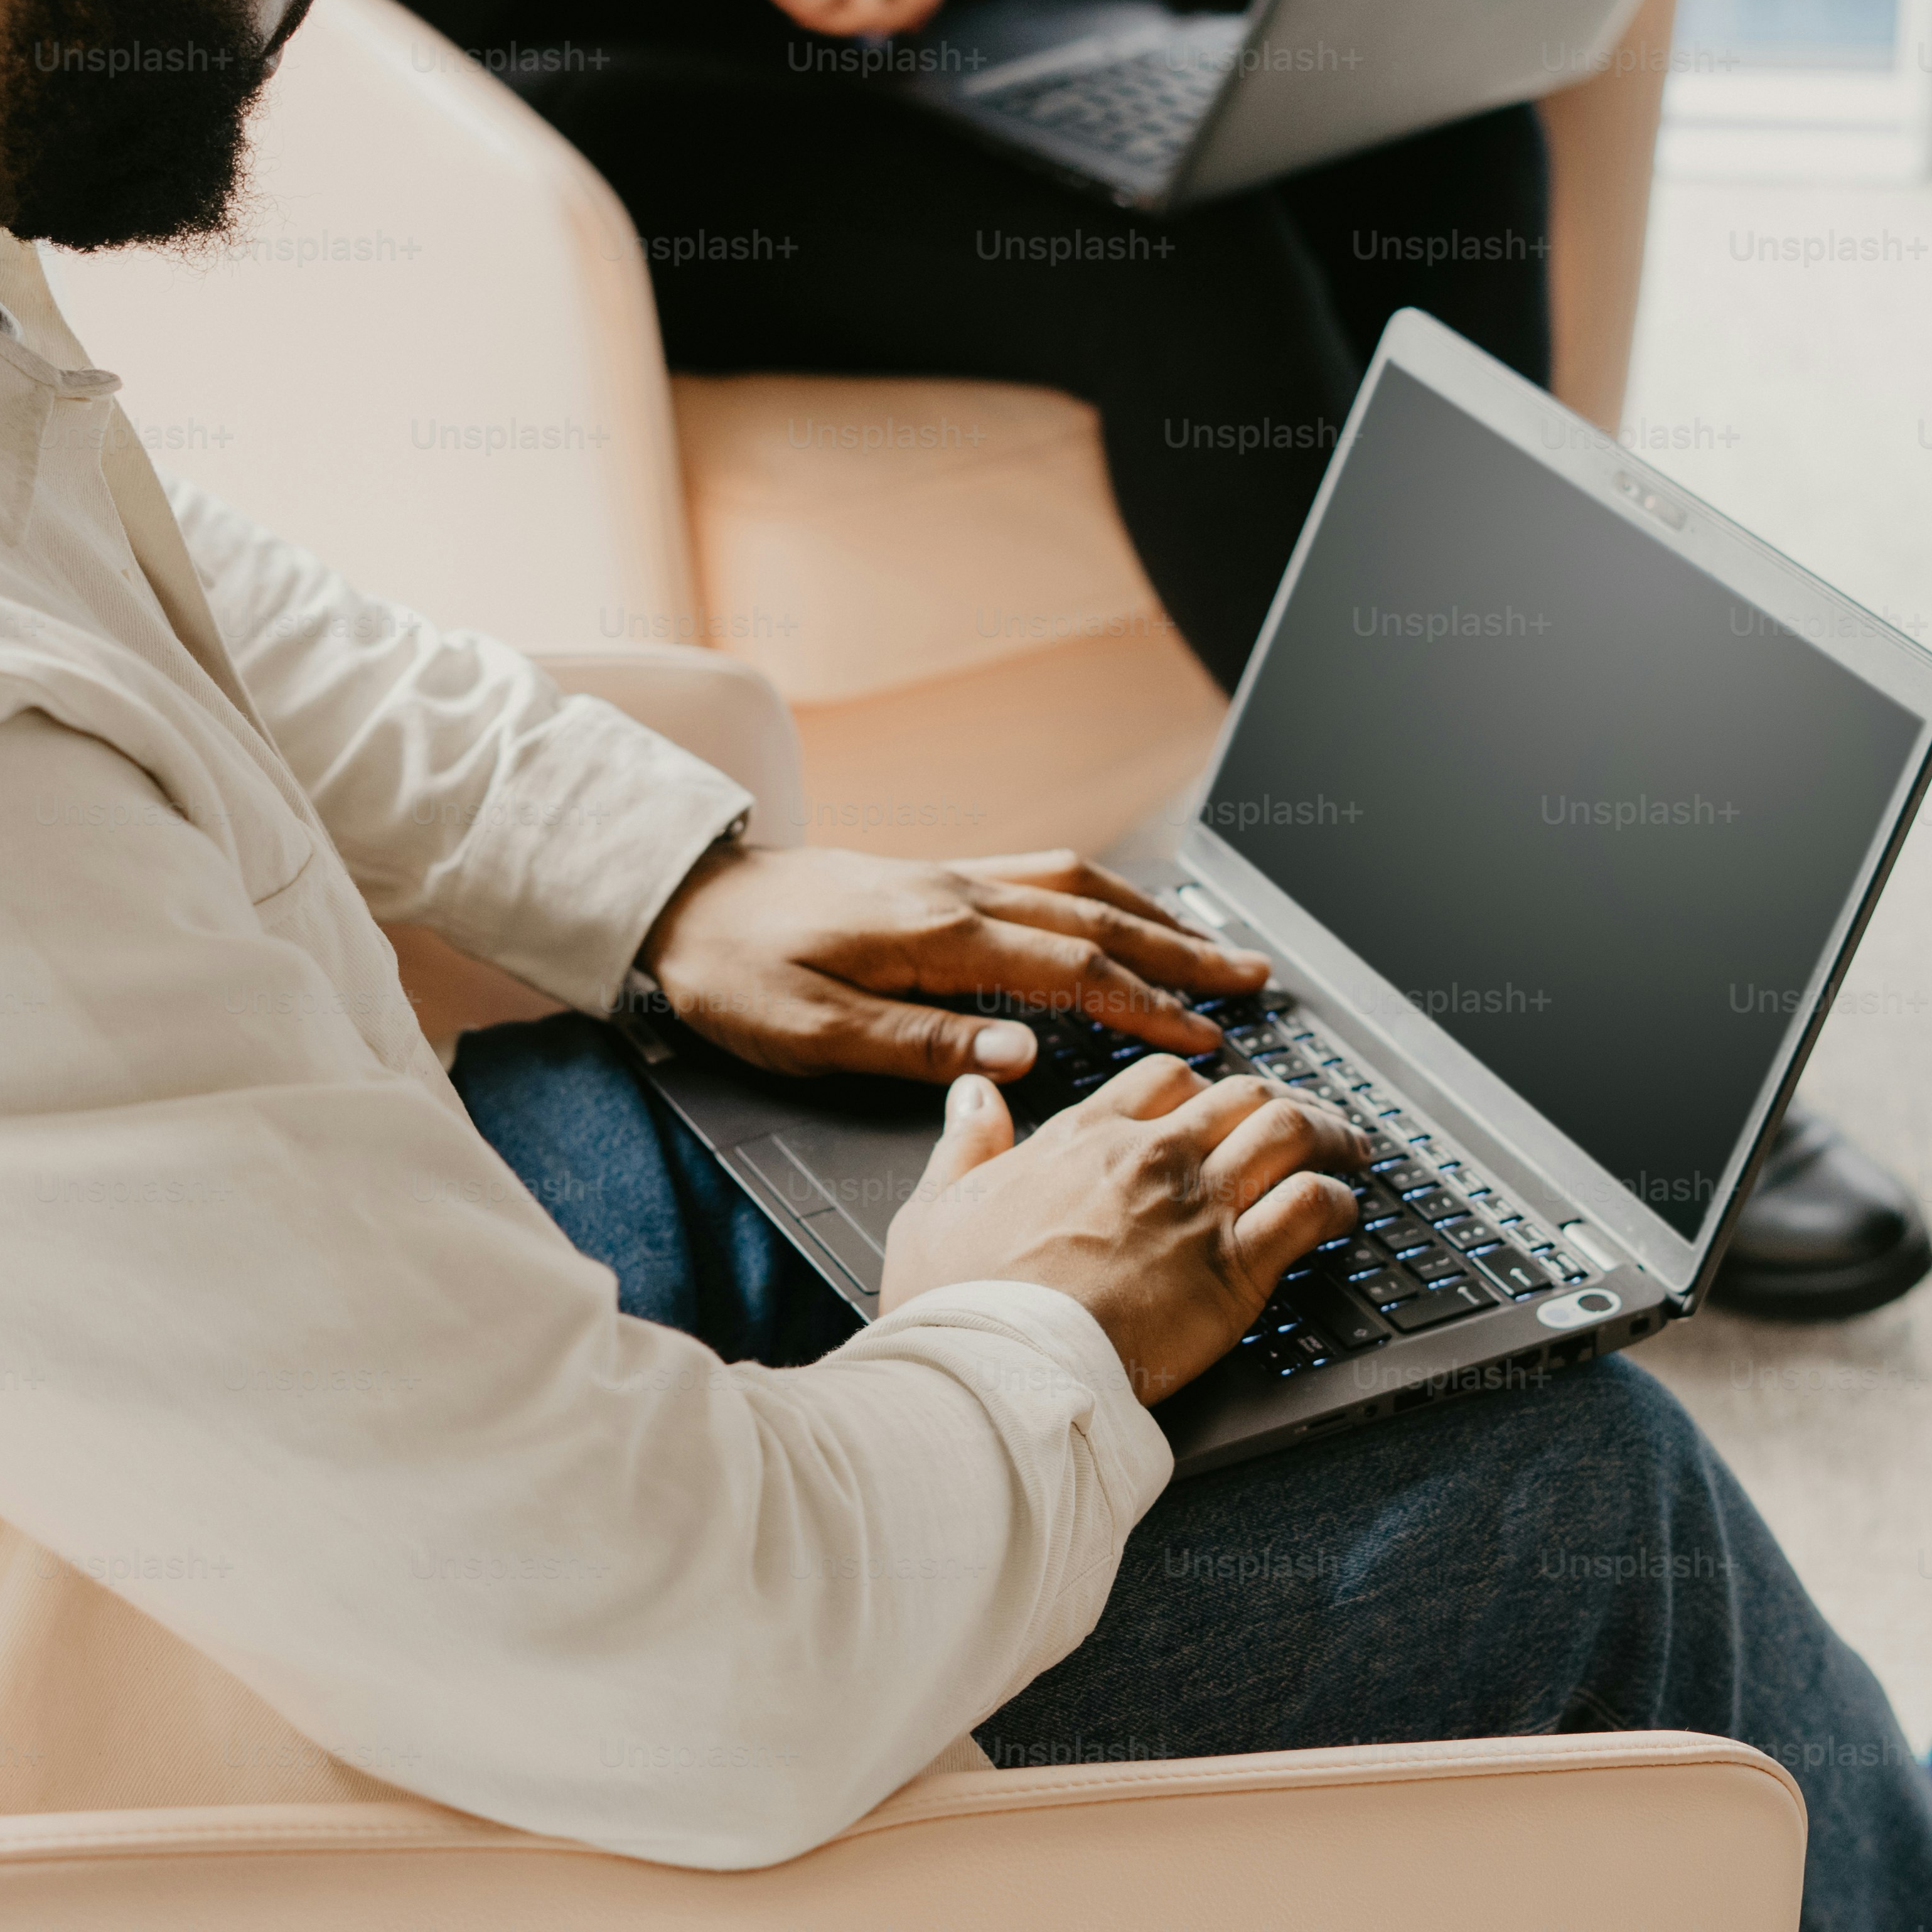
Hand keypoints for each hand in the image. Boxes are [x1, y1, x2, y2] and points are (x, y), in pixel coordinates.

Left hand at [639, 845, 1269, 1081]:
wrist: (677, 900)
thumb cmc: (732, 973)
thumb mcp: (809, 1030)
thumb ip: (919, 1043)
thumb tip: (1022, 1056)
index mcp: (934, 935)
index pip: (1069, 971)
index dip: (1146, 1006)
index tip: (1206, 1039)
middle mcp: (955, 893)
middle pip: (1095, 919)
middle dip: (1182, 952)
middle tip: (1254, 980)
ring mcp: (948, 877)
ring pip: (1078, 887)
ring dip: (1154, 915)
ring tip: (1215, 946)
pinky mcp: (932, 878)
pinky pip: (1041, 875)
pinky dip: (1102, 894)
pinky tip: (1124, 912)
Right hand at [885, 1057, 1365, 1399]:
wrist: (991, 1367)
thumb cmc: (956, 1304)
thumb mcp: (934, 1207)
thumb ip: (966, 1144)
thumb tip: (974, 1094)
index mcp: (1082, 1138)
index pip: (1162, 1079)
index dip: (1200, 1086)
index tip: (1216, 1104)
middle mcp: (1148, 1158)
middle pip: (1239, 1095)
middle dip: (1279, 1102)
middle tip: (1302, 1121)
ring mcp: (1197, 1207)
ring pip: (1288, 1132)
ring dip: (1328, 1134)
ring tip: (1349, 1149)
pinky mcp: (1233, 1268)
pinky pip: (1311, 1206)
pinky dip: (1338, 1199)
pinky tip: (1344, 1210)